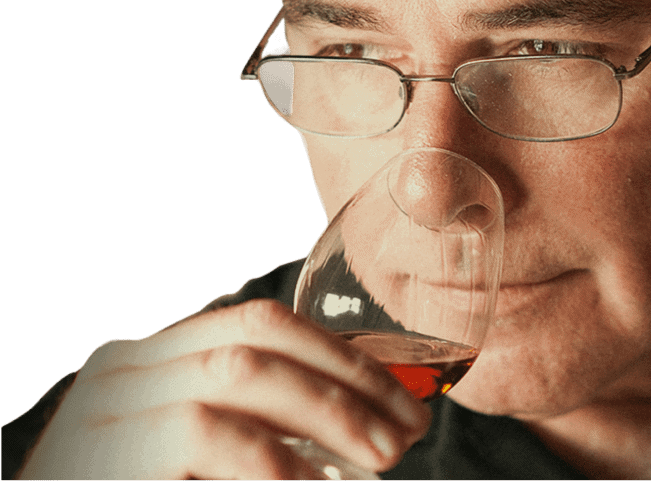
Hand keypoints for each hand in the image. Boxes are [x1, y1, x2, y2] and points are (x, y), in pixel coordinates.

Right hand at [18, 299, 430, 479]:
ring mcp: (112, 405)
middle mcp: (129, 367)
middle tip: (408, 426)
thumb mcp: (193, 450)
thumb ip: (252, 424)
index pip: (259, 322)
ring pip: (239, 374)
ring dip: (326, 412)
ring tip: (384, 454)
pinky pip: (209, 435)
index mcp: (154, 357)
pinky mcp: (110, 453)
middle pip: (258, 337)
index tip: (397, 392)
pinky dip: (276, 461)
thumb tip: (357, 427)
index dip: (338, 352)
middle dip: (346, 377)